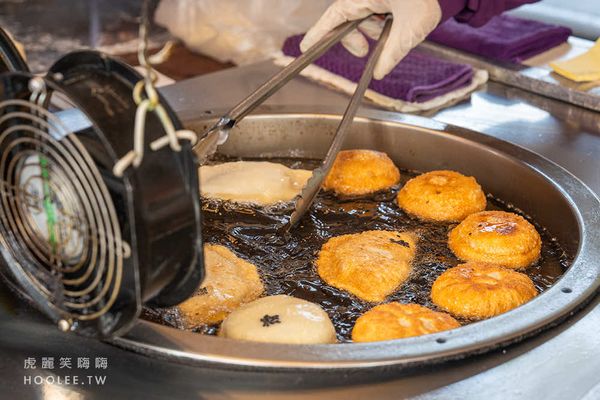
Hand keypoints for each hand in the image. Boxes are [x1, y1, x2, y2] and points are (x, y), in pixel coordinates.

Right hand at [300, 0, 441, 79]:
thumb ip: (391, 54)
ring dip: (372, 30)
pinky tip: (394, 24)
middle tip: (364, 52)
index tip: (305, 47)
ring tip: (391, 32)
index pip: (333, 16)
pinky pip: (373, 13)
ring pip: (362, 18)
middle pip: (346, 19)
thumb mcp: (409, 31)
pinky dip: (380, 23)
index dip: (319, 33)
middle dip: (354, 37)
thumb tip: (378, 73)